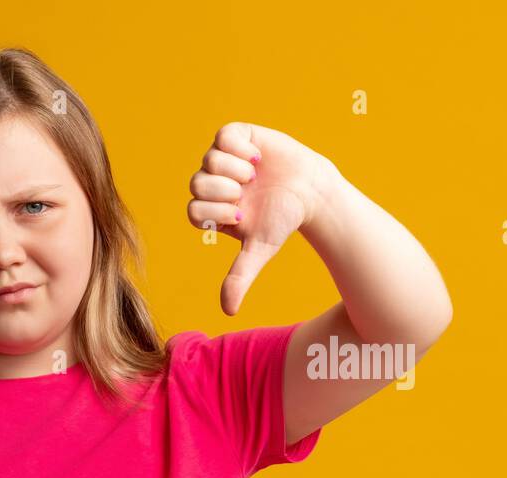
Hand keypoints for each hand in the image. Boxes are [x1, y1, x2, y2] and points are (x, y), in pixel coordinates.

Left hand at [186, 122, 338, 314]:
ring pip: (209, 160)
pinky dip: (240, 148)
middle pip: (197, 184)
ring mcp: (224, 158)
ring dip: (235, 171)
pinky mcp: (237, 136)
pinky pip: (224, 136)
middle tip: (247, 194)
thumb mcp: (261, 249)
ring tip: (255, 176)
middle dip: (224, 191)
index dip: (217, 213)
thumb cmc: (283, 221)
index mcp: (213, 209)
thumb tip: (228, 311)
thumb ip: (241, 276)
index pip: (195, 211)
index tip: (242, 216)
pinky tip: (257, 159)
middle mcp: (214, 182)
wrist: (311, 191)